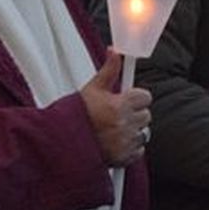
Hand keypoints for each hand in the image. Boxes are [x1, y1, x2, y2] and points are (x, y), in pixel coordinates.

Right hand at [80, 49, 152, 167]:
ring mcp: (125, 142)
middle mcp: (124, 124)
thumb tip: (114, 51)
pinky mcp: (124, 157)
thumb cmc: (76, 115)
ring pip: (143, 133)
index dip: (136, 97)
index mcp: (119, 105)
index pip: (145, 97)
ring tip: (115, 129)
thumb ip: (109, 70)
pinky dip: (131, 148)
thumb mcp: (92, 88)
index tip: (127, 100)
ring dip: (133, 131)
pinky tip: (116, 142)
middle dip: (135, 114)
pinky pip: (139, 151)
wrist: (62, 142)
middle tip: (118, 115)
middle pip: (146, 115)